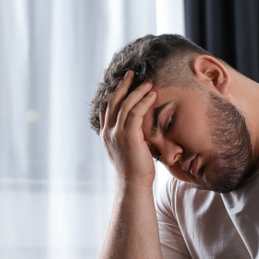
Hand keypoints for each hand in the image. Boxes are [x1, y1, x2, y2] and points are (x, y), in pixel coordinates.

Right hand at [99, 70, 157, 187]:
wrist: (133, 184)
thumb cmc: (134, 170)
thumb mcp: (127, 150)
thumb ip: (127, 136)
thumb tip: (137, 129)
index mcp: (106, 134)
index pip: (106, 109)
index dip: (113, 94)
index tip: (123, 83)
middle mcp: (109, 131)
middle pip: (113, 101)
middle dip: (123, 85)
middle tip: (132, 73)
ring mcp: (117, 133)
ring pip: (125, 104)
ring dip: (137, 90)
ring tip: (148, 82)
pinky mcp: (129, 136)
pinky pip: (135, 112)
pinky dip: (144, 101)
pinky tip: (152, 95)